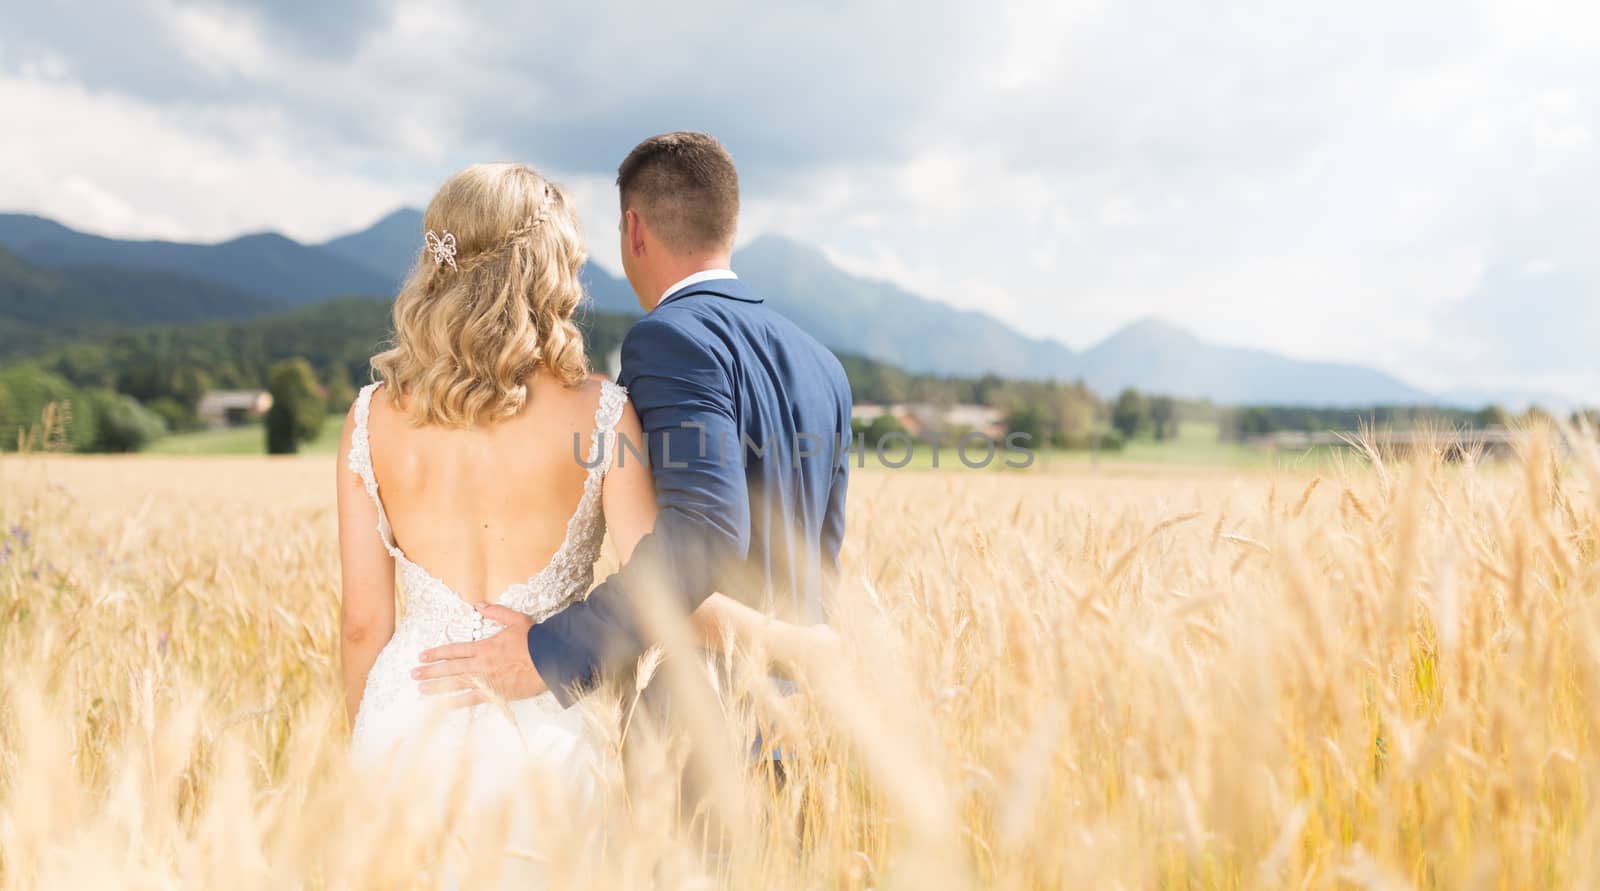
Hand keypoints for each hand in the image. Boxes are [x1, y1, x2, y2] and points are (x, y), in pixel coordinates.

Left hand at [414, 603, 548, 706]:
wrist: (550, 660)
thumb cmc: (534, 640)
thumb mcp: (516, 619)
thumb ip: (496, 612)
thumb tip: (479, 605)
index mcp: (484, 647)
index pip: (454, 650)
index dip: (436, 653)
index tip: (422, 656)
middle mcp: (481, 664)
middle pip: (450, 668)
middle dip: (430, 671)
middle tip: (413, 674)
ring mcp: (486, 681)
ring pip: (456, 685)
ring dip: (437, 687)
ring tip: (421, 690)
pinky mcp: (495, 694)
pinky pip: (472, 700)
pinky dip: (457, 703)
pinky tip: (445, 706)